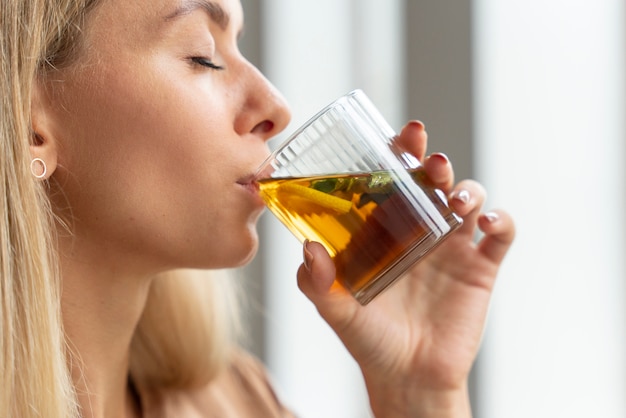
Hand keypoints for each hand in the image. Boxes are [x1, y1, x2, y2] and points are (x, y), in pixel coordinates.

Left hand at [296, 121, 514, 416]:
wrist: (408, 377)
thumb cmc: (370, 339)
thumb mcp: (337, 310)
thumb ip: (318, 282)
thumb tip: (307, 247)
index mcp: (386, 230)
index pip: (392, 181)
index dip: (397, 155)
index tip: (396, 137)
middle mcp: (420, 230)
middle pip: (433, 181)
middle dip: (432, 161)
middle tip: (425, 155)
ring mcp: (453, 247)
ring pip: (469, 198)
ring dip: (466, 188)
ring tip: (454, 198)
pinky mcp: (481, 268)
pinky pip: (501, 235)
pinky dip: (501, 220)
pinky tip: (487, 222)